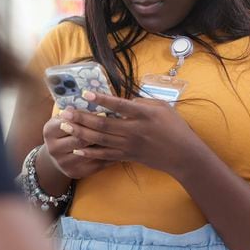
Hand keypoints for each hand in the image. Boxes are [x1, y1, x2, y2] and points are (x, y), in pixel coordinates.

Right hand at [43, 110, 116, 178]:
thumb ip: (76, 112)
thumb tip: (94, 104)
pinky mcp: (74, 172)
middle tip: (114, 126)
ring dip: (104, 146)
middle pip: (80, 139)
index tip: (103, 112)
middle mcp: (53, 148)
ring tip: (118, 138)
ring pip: (89, 153)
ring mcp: (63, 162)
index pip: (70, 123)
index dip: (87, 118)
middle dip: (97, 132)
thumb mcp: (64, 119)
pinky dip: (108, 157)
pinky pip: (95, 165)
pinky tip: (118, 149)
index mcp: (49, 131)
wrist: (58, 154)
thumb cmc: (65, 130)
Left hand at [58, 91, 199, 175]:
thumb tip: (124, 100)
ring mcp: (129, 145)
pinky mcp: (128, 156)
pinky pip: (105, 155)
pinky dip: (91, 152)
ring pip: (100, 139)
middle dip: (82, 118)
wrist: (183, 155)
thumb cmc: (175, 127)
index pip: (119, 105)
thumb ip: (142, 102)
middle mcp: (134, 130)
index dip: (101, 99)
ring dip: (81, 132)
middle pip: (103, 124)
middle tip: (65, 112)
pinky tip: (77, 148)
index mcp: (143, 115)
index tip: (85, 94)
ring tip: (65, 126)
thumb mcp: (162, 107)